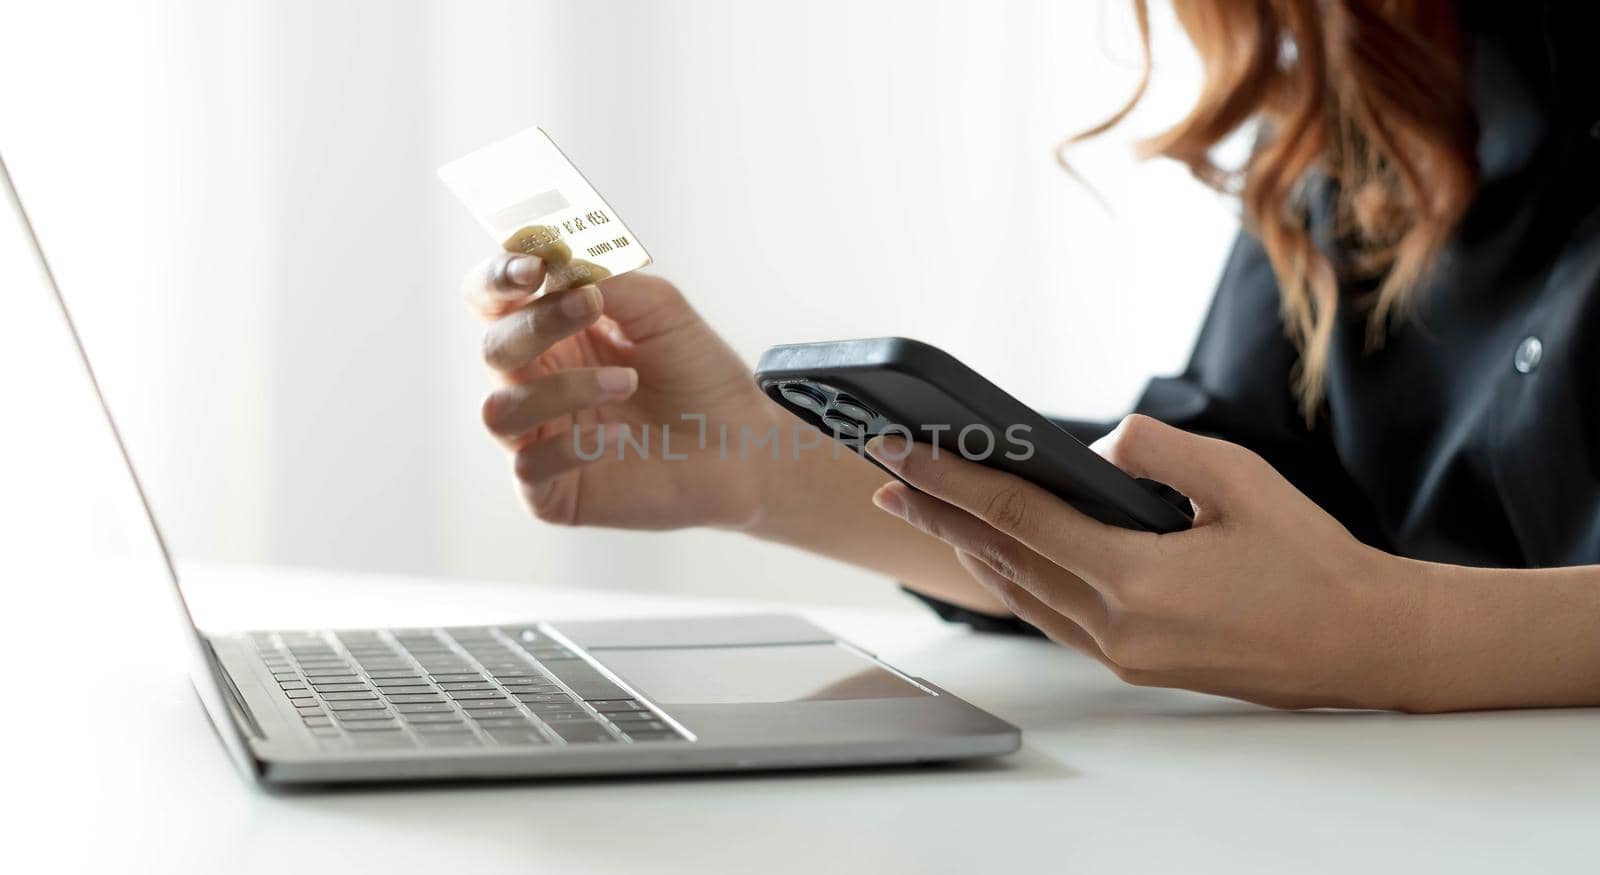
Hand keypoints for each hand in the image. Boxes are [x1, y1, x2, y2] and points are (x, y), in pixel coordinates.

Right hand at [463, 253, 781, 528]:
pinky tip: (622, 437)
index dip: (496, 279)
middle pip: (494, 349)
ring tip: (628, 382)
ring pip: (501, 411)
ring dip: (562, 388)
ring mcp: (540, 439)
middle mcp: (536, 384)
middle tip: (590, 305)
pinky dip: (574, 448)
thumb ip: (609, 281)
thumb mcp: (660, 309)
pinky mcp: (553, 492)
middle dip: (536, 323)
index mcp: (551, 334)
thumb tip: (558, 263)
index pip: (491, 300)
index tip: (533, 266)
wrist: (741, 443)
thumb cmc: (697, 374)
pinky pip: (530, 468)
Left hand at [864, 415, 1421, 710]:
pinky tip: (992, 551)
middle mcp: (1118, 627)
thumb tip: (1091, 447)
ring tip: (923, 505)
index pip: (1018, 520)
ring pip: (1019, 592)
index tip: (900, 451)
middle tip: (886, 474)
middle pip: (1003, 559)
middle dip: (938, 512)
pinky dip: (1012, 577)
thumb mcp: (1238, 480)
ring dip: (966, 547)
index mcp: (1139, 581)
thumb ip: (1153, 451)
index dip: (951, 482)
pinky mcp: (1133, 662)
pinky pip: (1050, 615)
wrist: (1362, 642)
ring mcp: (1122, 652)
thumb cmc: (1310, 559)